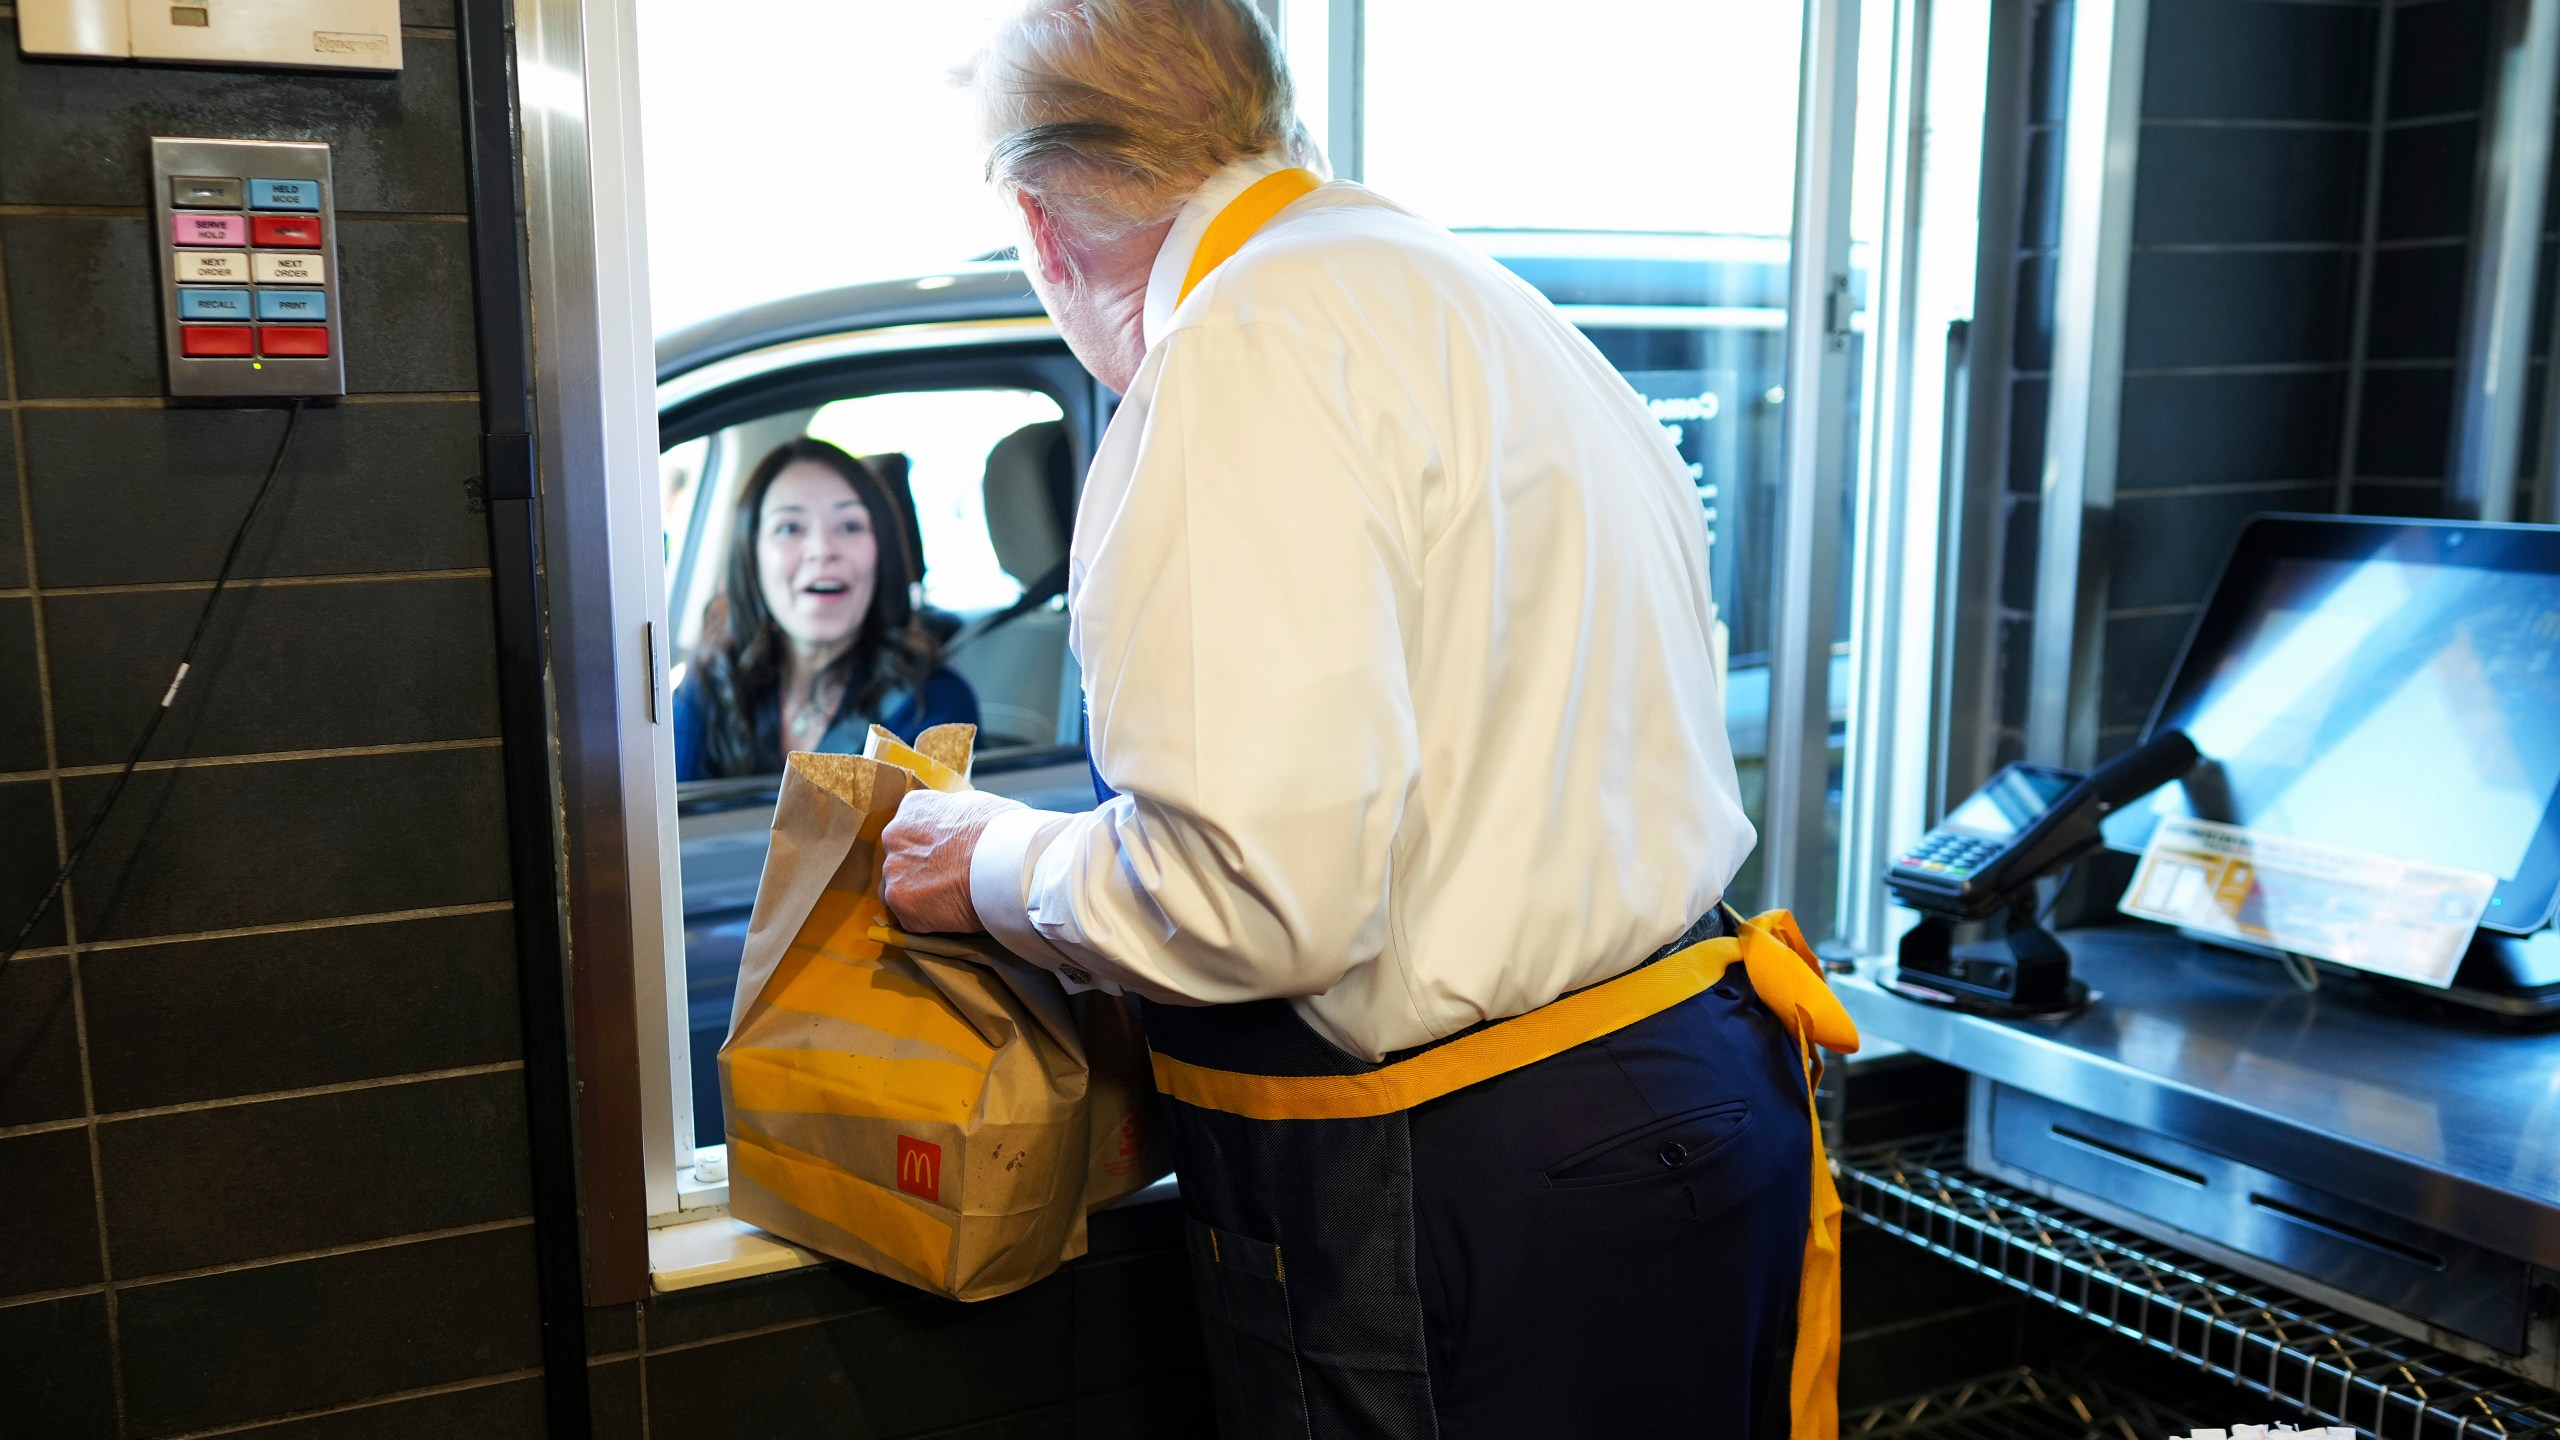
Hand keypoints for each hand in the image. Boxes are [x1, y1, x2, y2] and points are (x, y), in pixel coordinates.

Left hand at [881, 788, 1024, 933]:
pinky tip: (951, 913)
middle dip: (920, 868)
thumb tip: (955, 828)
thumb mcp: (975, 805)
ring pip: (899, 887)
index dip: (932, 844)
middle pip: (901, 858)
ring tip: (951, 899)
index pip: (912, 827)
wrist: (1005, 862)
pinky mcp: (901, 902)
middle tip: (949, 878)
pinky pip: (910, 915)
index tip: (948, 854)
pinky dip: (927, 919)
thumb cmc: (1001, 831)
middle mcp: (895, 835)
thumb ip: (952, 817)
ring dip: (919, 894)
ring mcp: (895, 871)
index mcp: (913, 807)